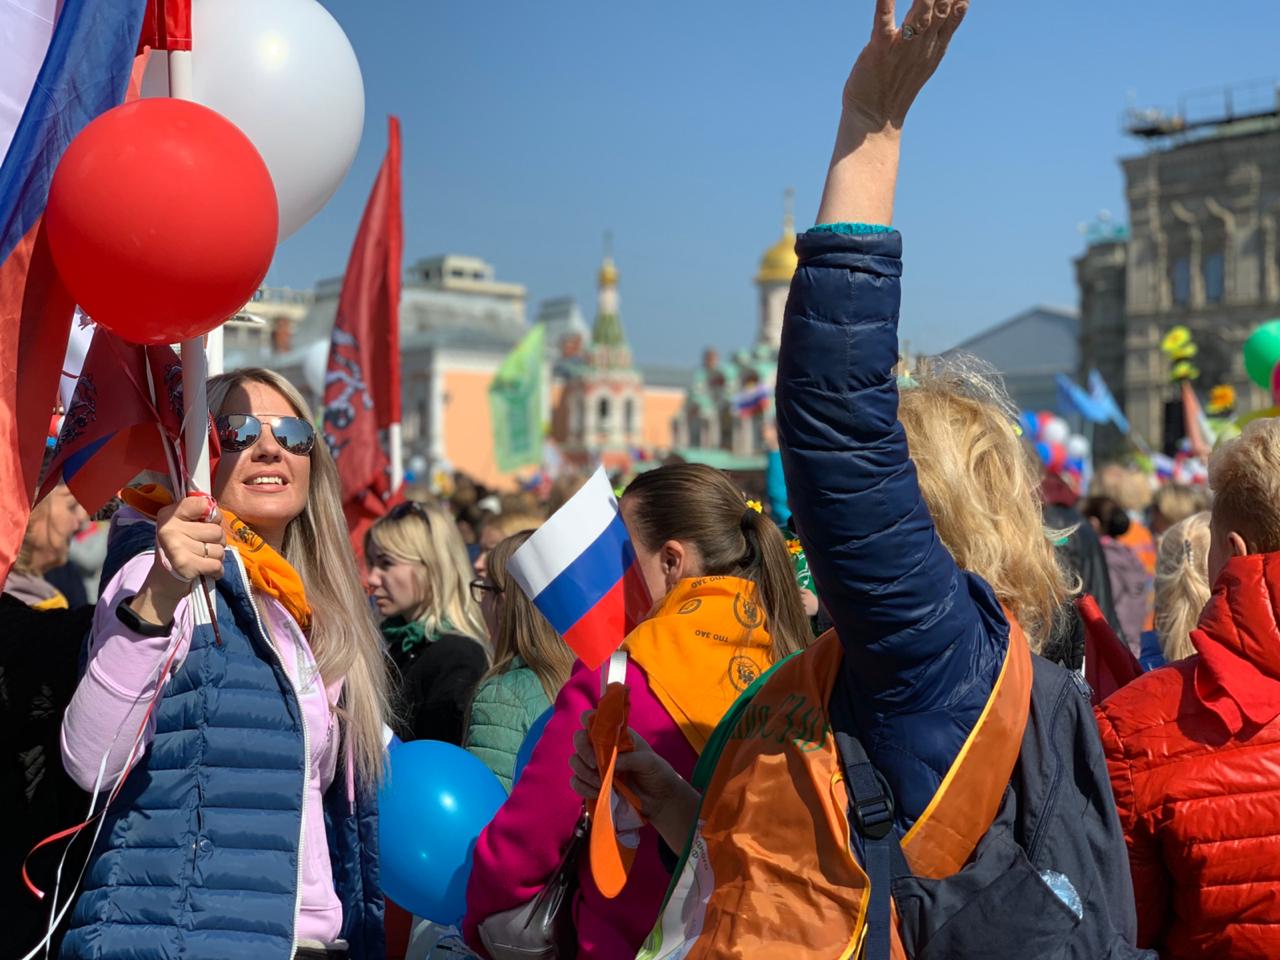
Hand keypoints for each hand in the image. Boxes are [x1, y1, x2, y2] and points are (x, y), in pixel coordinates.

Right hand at [132, 495, 225, 625]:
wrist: (164, 582)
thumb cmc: (181, 549)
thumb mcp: (184, 527)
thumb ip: (200, 516)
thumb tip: (216, 510)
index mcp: (169, 515)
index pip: (204, 504)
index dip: (214, 516)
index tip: (206, 524)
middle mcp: (170, 529)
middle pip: (216, 530)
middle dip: (218, 541)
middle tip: (204, 547)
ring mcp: (176, 547)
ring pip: (218, 549)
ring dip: (217, 557)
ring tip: (203, 559)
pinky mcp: (184, 565)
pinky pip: (216, 565)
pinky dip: (217, 570)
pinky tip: (207, 571)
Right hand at [569, 712, 678, 817]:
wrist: (660, 800)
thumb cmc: (657, 773)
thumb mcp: (650, 762)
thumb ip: (631, 759)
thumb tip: (610, 763)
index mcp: (616, 735)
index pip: (593, 719)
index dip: (587, 720)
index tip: (591, 735)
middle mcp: (602, 747)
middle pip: (578, 739)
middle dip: (583, 751)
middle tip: (595, 765)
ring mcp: (595, 766)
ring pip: (575, 761)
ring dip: (584, 772)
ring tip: (601, 784)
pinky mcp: (592, 784)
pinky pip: (576, 782)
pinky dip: (582, 787)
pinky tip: (597, 792)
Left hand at [843, 0, 969, 132]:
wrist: (874, 121)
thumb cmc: (896, 86)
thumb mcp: (926, 56)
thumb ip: (942, 28)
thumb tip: (960, 3)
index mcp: (935, 46)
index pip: (956, 10)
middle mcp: (923, 45)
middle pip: (940, 7)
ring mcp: (902, 49)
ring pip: (919, 13)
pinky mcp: (878, 51)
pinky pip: (883, 22)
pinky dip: (886, 2)